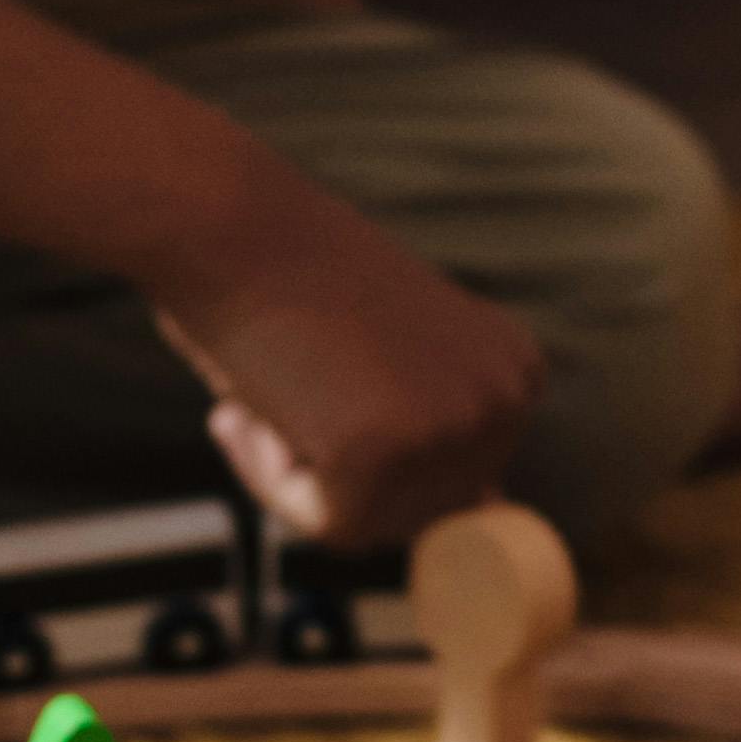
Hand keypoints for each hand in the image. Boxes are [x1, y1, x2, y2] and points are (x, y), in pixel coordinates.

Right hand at [154, 213, 546, 544]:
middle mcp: (504, 399)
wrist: (223, 218)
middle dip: (339, 465)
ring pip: (366, 522)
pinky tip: (256, 403)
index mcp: (517, 371)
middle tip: (290, 380)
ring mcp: (449, 427)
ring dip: (300, 471)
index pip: (447, 481)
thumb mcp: (400, 354)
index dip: (368, 444)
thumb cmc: (288, 280)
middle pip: (414, 511)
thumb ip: (446, 426)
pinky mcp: (383, 453)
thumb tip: (492, 508)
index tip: (328, 376)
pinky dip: (269, 476)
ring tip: (278, 383)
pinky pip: (323, 523)